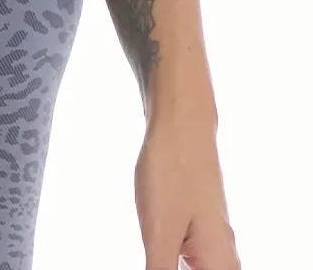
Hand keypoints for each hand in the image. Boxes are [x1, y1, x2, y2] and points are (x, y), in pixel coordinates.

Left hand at [134, 117, 239, 269]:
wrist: (179, 121)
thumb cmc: (172, 171)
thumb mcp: (159, 234)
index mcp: (222, 265)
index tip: (159, 263)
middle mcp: (224, 258)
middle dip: (172, 269)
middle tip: (152, 259)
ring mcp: (212, 242)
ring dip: (169, 265)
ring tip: (153, 253)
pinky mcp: (197, 228)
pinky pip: (191, 263)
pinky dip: (171, 264)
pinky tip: (155, 257)